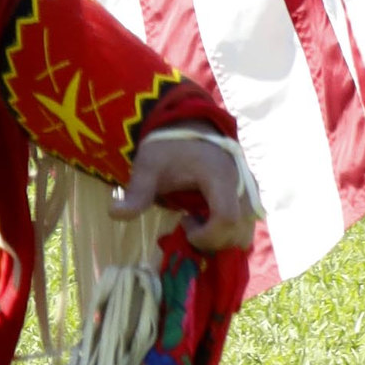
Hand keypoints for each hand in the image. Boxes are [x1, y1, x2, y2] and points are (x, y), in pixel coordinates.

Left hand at [114, 125, 258, 252]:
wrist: (188, 124)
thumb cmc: (168, 145)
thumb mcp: (148, 166)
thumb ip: (136, 192)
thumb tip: (114, 213)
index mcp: (220, 176)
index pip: (226, 219)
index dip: (206, 235)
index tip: (184, 226)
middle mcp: (242, 184)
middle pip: (239, 231)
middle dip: (213, 240)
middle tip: (188, 225)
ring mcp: (250, 189)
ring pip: (247, 231)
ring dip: (223, 238)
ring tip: (198, 222)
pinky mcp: (250, 193)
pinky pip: (248, 223)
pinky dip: (230, 230)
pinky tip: (207, 219)